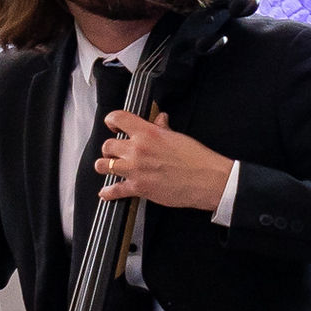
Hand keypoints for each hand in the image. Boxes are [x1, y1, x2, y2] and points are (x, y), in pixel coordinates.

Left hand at [95, 108, 234, 211]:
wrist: (207, 180)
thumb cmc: (197, 159)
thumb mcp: (178, 137)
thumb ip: (163, 129)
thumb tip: (159, 121)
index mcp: (148, 133)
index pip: (117, 118)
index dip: (111, 121)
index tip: (113, 125)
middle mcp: (137, 150)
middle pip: (107, 145)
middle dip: (110, 148)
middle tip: (115, 152)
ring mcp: (135, 170)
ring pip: (103, 165)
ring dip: (105, 166)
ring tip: (110, 167)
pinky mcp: (138, 188)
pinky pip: (114, 190)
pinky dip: (108, 192)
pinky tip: (107, 192)